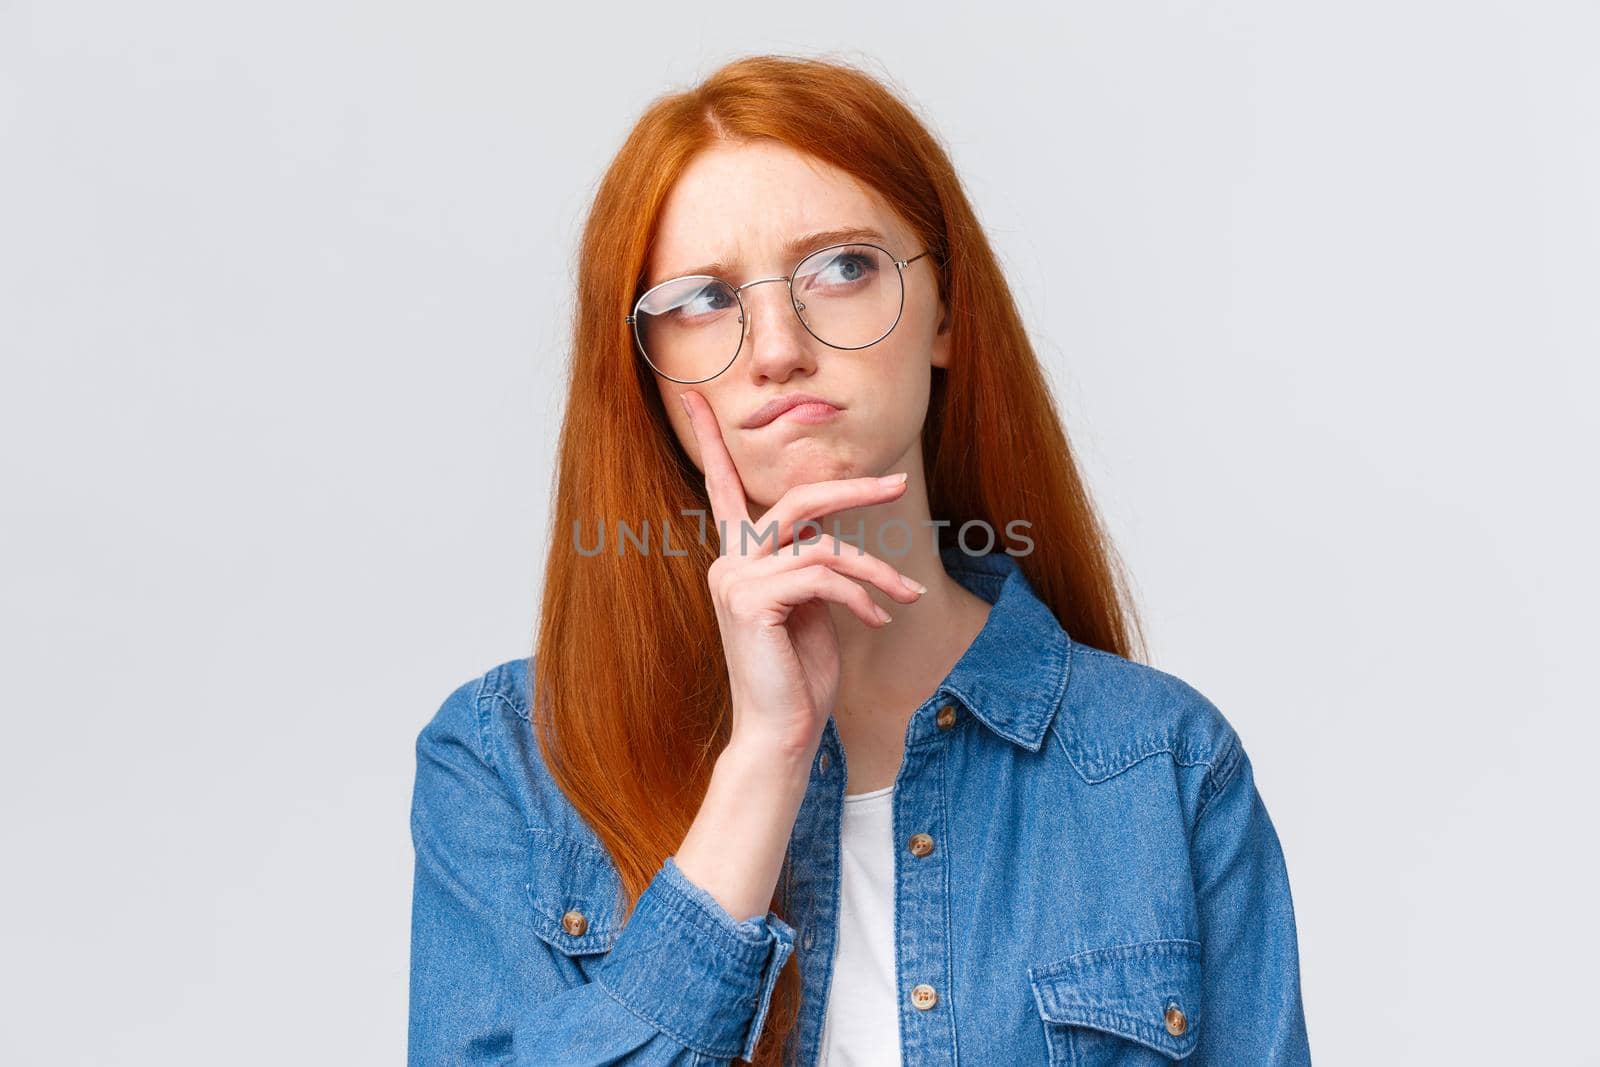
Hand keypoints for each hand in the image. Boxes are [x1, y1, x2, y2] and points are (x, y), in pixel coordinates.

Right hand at [678, 389, 927, 761]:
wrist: (782, 734)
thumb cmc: (798, 675)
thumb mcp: (809, 608)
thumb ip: (809, 565)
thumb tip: (831, 539)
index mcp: (738, 559)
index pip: (720, 486)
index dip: (708, 438)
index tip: (692, 394)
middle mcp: (729, 562)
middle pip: (796, 498)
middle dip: (852, 488)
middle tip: (897, 481)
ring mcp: (736, 580)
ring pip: (821, 542)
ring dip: (874, 569)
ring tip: (904, 594)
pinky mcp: (752, 601)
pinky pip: (823, 575)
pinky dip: (860, 595)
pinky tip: (876, 620)